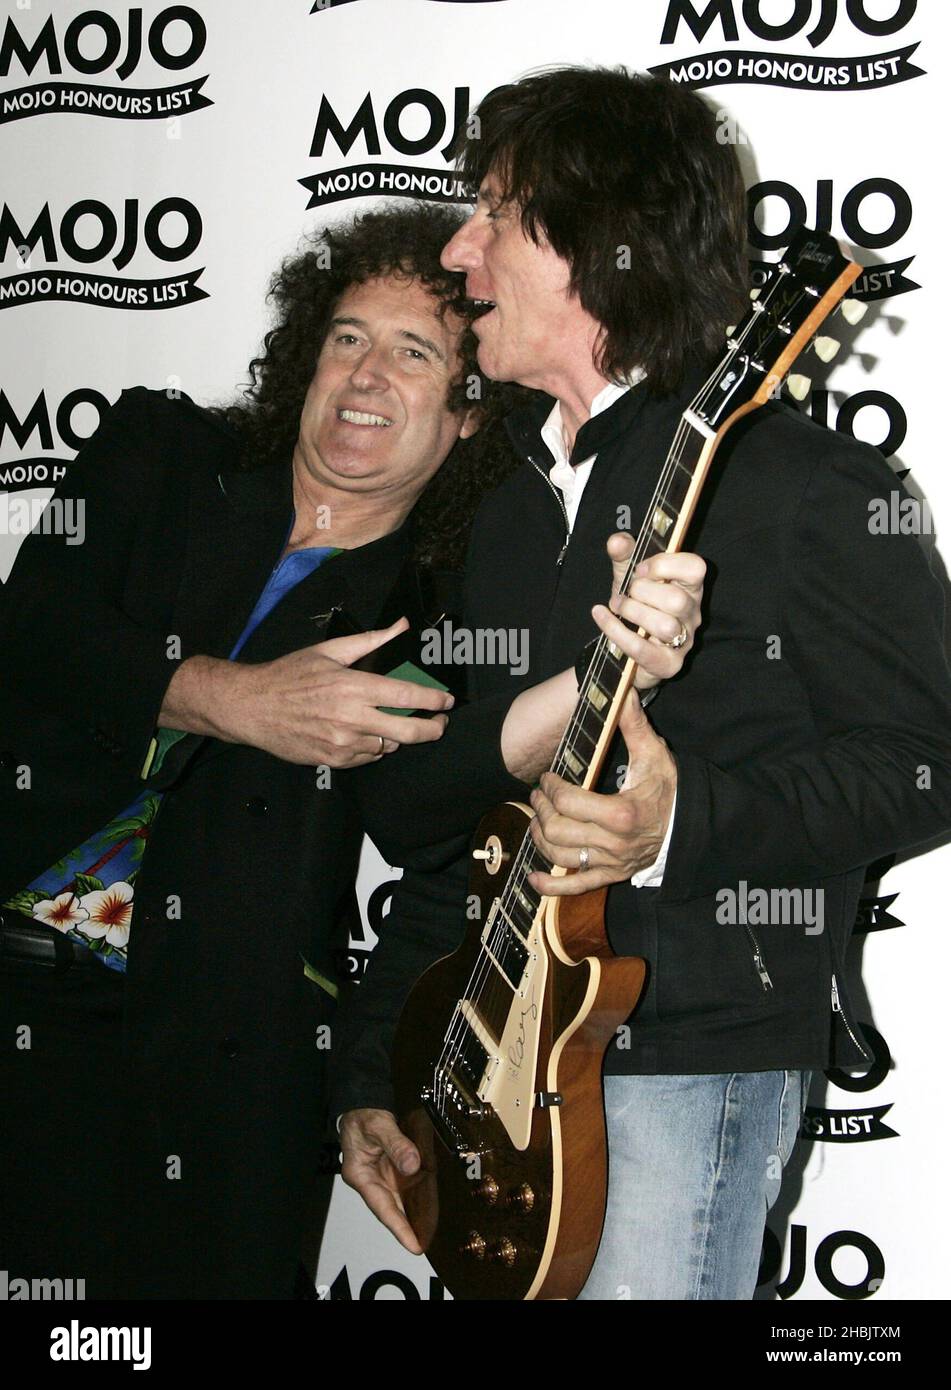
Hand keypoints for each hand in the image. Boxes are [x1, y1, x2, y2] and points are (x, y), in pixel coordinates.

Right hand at [161, 619, 454, 767]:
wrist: (252, 707)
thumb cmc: (289, 675)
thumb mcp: (329, 651)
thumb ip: (371, 640)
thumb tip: (402, 625)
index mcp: (354, 686)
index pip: (408, 695)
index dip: (435, 700)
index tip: (447, 701)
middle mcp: (352, 718)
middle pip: (409, 731)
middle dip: (433, 729)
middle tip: (440, 723)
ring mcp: (343, 743)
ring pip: (389, 745)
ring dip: (396, 736)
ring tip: (392, 723)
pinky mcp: (333, 760)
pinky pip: (367, 758)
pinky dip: (373, 747)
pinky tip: (365, 734)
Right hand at [339, 1108, 422, 1253]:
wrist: (362, 1104)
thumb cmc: (364, 1115)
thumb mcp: (379, 1126)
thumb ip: (397, 1144)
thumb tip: (412, 1166)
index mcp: (360, 1175)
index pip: (382, 1208)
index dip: (399, 1228)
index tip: (413, 1245)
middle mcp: (370, 1180)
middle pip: (390, 1209)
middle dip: (407, 1228)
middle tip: (425, 1245)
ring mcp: (380, 1177)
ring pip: (398, 1201)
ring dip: (412, 1215)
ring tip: (430, 1232)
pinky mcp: (389, 1170)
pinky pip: (403, 1187)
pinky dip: (414, 1197)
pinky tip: (427, 1206)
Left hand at [527, 692, 676, 894]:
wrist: (692, 828)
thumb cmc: (671, 791)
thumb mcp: (654, 756)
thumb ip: (634, 726)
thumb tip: (624, 693)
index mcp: (621, 813)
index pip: (568, 802)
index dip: (550, 787)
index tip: (547, 778)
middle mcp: (613, 843)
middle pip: (558, 830)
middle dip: (541, 809)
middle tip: (537, 794)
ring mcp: (610, 862)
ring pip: (560, 857)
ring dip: (540, 838)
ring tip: (537, 819)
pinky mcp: (610, 875)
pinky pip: (576, 887)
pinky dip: (552, 886)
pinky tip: (534, 878)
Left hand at [597, 535, 704, 691]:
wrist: (626, 648)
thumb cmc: (637, 607)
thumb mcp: (628, 576)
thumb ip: (624, 555)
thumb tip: (617, 541)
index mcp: (689, 586)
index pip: (696, 568)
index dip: (664, 565)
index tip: (639, 570)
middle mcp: (692, 613)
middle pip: (677, 600)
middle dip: (642, 592)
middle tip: (625, 593)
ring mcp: (684, 641)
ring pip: (665, 626)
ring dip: (632, 612)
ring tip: (616, 606)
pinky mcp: (668, 664)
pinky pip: (643, 649)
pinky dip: (616, 631)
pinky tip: (601, 616)